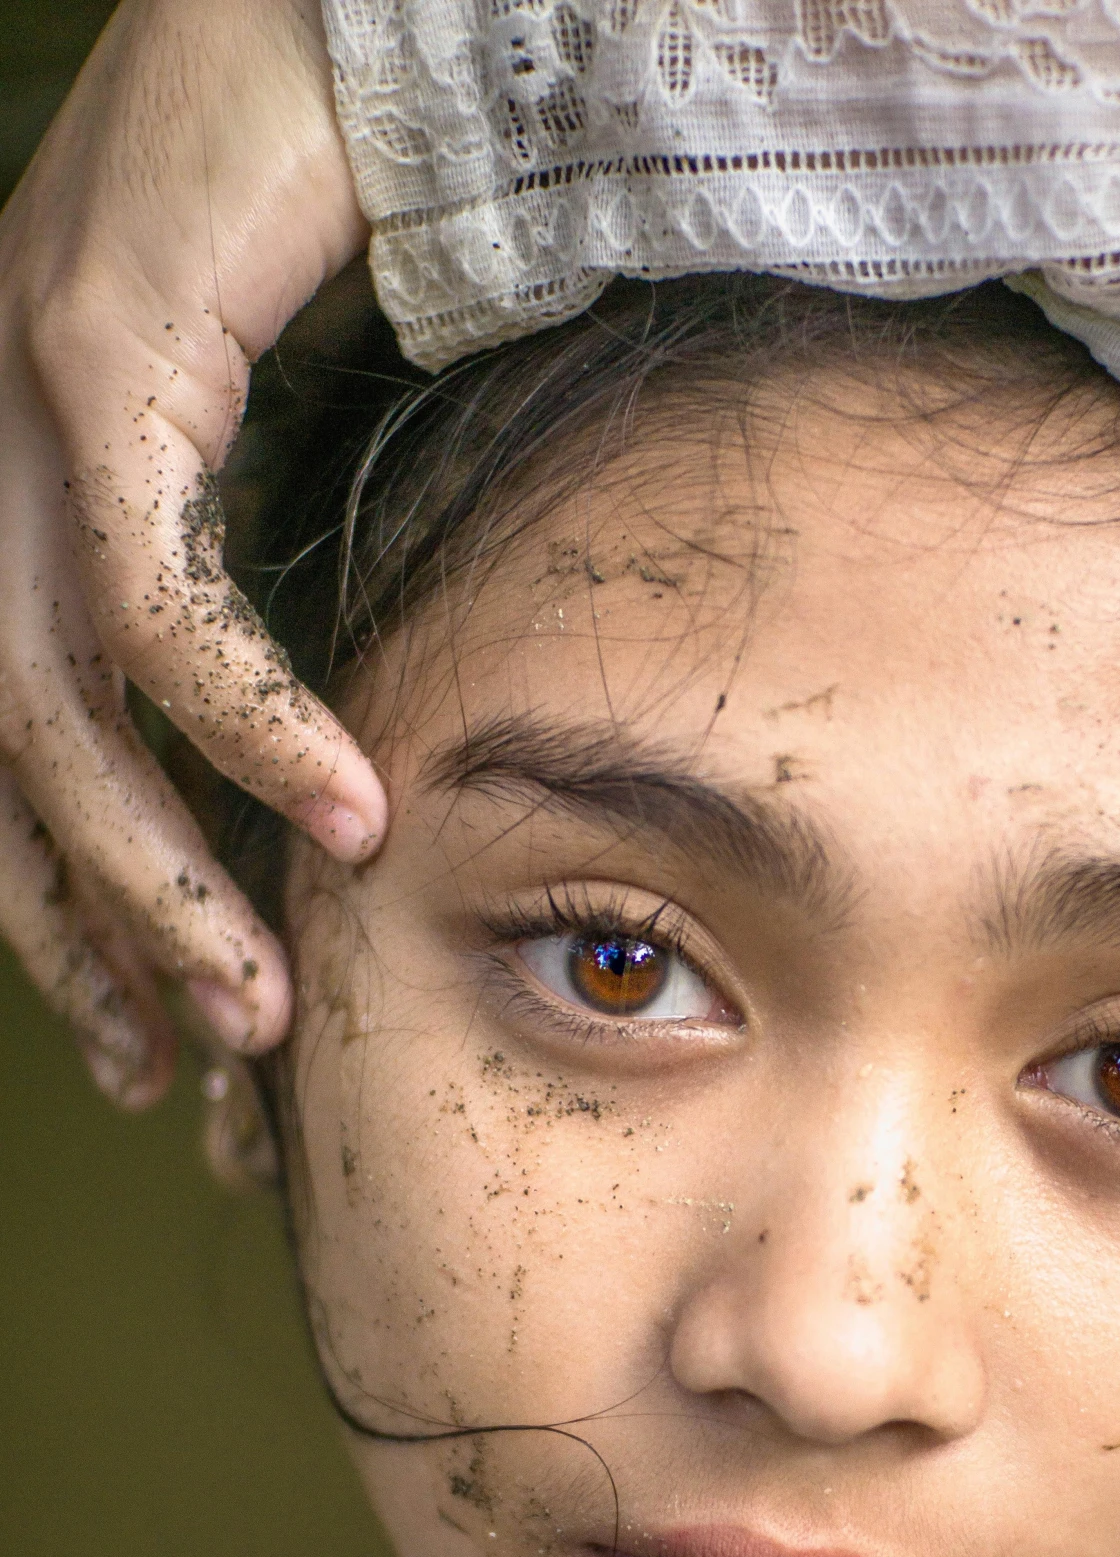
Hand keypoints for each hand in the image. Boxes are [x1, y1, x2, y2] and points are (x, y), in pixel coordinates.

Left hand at [0, 0, 383, 1103]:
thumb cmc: (363, 213)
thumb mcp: (313, 451)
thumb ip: (283, 591)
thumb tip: (351, 765)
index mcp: (26, 477)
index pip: (2, 739)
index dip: (55, 905)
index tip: (127, 1035)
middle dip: (94, 927)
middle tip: (185, 1061)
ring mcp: (19, 387)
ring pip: (45, 699)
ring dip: (157, 872)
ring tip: (257, 1001)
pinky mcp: (94, 338)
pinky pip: (144, 581)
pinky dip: (243, 711)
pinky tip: (343, 804)